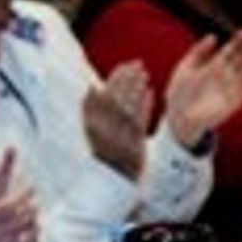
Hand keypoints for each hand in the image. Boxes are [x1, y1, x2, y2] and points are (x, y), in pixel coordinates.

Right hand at [83, 62, 151, 178]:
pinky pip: (141, 119)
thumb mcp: (92, 130)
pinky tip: (150, 92)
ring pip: (130, 105)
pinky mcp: (135, 142)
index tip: (124, 66)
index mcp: (91, 124)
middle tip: (138, 64)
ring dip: (138, 87)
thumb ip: (91, 109)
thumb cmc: (104, 149)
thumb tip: (92, 87)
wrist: (113, 177)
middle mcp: (105, 129)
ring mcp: (121, 135)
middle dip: (129, 78)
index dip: (115, 78)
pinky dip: (146, 104)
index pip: (104, 94)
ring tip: (144, 74)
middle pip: (118, 96)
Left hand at [162, 32, 241, 148]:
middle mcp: (226, 75)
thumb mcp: (185, 67)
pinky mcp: (236, 100)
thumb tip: (213, 36)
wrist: (179, 116)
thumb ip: (198, 51)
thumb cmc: (179, 91)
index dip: (238, 41)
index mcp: (214, 65)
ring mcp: (232, 87)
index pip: (231, 50)